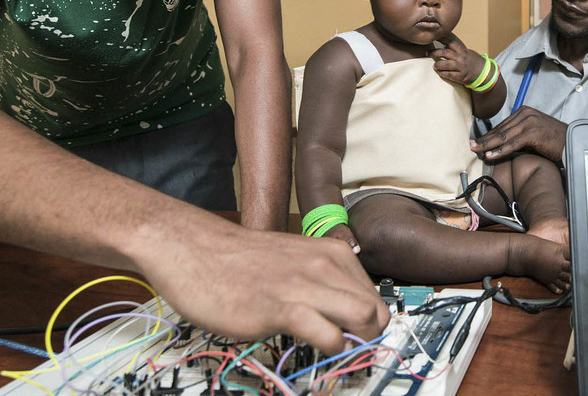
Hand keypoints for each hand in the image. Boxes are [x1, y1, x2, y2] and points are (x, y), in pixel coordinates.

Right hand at [136, 220, 388, 354]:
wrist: (194, 249)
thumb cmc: (240, 260)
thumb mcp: (294, 261)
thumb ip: (320, 281)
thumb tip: (342, 313)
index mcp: (332, 253)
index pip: (376, 295)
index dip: (373, 323)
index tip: (361, 338)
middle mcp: (325, 265)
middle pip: (377, 310)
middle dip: (372, 338)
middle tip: (354, 352)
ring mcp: (305, 286)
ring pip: (363, 318)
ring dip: (358, 345)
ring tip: (338, 353)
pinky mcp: (281, 307)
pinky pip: (327, 334)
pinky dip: (331, 350)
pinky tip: (316, 349)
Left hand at [428, 34, 484, 85]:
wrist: (484, 73)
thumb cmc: (474, 62)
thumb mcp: (467, 52)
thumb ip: (457, 49)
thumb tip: (445, 42)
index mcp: (463, 50)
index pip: (450, 41)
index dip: (441, 38)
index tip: (433, 36)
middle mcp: (461, 58)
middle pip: (445, 52)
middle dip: (434, 52)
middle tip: (428, 53)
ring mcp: (461, 67)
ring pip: (445, 64)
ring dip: (437, 64)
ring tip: (434, 65)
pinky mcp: (461, 76)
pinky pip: (448, 74)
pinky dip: (442, 73)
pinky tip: (439, 72)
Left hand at [470, 106, 567, 161]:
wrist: (570, 141)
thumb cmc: (553, 140)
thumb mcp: (534, 132)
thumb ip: (519, 134)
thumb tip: (502, 143)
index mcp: (524, 112)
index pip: (502, 125)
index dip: (489, 135)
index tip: (477, 142)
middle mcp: (525, 114)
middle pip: (500, 129)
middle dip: (484, 138)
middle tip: (471, 145)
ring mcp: (529, 123)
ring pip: (503, 136)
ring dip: (488, 144)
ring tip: (476, 150)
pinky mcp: (532, 133)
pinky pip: (512, 144)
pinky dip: (500, 150)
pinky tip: (490, 155)